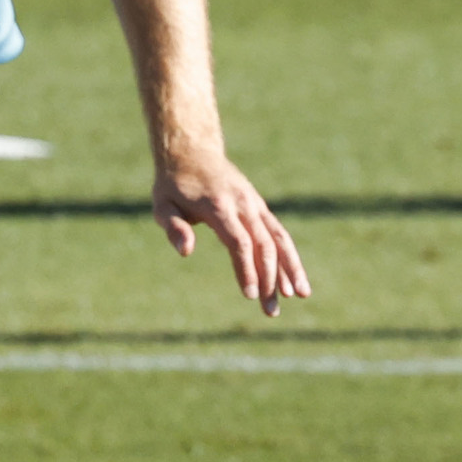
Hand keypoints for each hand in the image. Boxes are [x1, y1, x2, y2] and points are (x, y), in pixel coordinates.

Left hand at [153, 152, 309, 316]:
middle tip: (270, 310)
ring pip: (279, 239)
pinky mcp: (260, 208)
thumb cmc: (173, 184)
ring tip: (300, 296)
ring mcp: (255, 205)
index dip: (246, 269)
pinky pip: (279, 234)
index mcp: (219, 207)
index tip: (250, 294)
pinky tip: (295, 281)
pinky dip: (289, 257)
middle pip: (263, 245)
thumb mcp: (162, 204)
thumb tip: (186, 252)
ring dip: (291, 269)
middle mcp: (243, 205)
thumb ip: (173, 228)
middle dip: (270, 279)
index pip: (239, 242)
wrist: (193, 151)